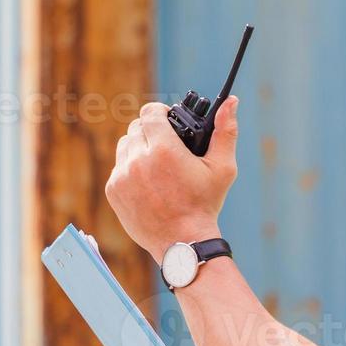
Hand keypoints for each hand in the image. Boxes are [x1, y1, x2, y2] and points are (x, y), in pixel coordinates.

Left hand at [105, 98, 238, 259]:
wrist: (183, 243)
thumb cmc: (205, 205)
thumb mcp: (222, 168)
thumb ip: (225, 131)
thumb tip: (231, 101)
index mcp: (164, 150)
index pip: (150, 112)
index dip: (159, 113)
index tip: (167, 121)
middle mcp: (138, 160)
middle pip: (137, 128)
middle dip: (151, 132)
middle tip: (166, 146)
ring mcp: (123, 176)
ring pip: (125, 146)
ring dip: (138, 148)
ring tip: (156, 163)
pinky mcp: (114, 190)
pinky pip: (119, 167)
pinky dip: (130, 169)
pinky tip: (147, 181)